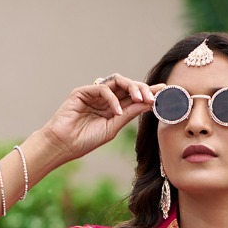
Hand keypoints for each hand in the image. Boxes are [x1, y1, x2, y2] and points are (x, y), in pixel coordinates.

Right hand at [40, 73, 157, 161]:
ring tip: (141, 99)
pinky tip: (116, 112)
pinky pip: (102, 89)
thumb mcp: (113, 127)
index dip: (148, 93)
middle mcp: (105, 98)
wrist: (63, 145)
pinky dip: (112, 99)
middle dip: (142, 89)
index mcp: (113, 108)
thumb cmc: (85, 140)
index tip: (164, 92)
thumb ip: (129, 113)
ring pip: (117, 81)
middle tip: (154, 97)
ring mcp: (94, 93)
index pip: (133, 97)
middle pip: (127, 86)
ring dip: (132, 88)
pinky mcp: (82, 91)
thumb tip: (149, 103)